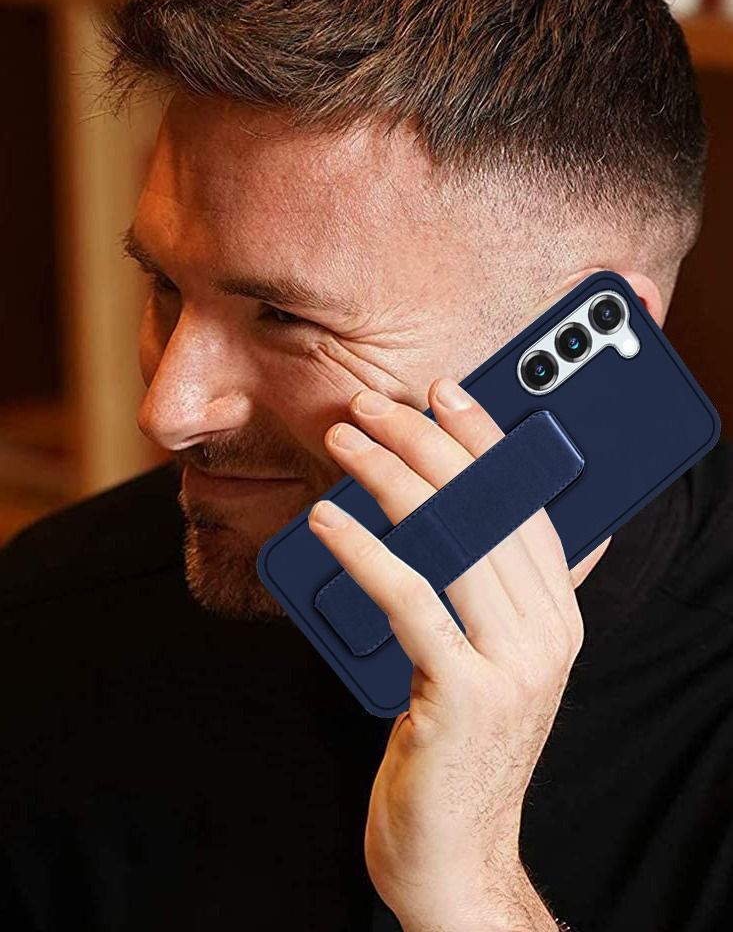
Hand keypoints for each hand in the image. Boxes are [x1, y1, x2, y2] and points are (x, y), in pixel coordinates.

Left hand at [308, 378, 587, 931]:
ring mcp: (513, 666)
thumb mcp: (484, 662)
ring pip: (451, 541)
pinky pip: (409, 598)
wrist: (455, 853)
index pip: (527, 506)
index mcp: (559, 618)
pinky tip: (327, 520)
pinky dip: (364, 549)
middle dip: (425, 445)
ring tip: (344, 444)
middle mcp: (549, 635)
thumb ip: (484, 596)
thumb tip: (448, 519)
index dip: (487, 443)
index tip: (447, 395)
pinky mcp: (464, 695)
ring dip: (389, 480)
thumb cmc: (457, 747)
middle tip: (372, 408)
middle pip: (488, 510)